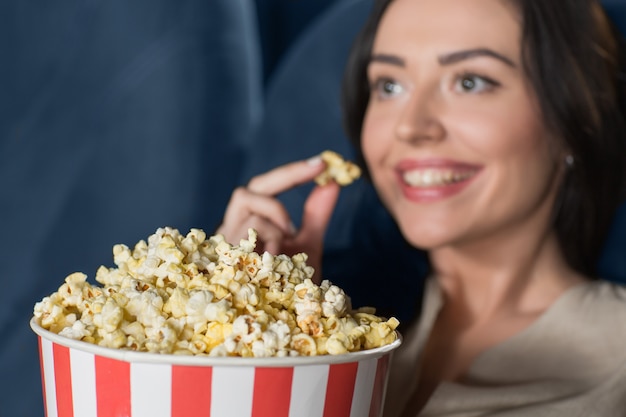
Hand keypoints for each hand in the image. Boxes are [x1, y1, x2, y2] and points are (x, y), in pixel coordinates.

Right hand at [216, 156, 340, 281]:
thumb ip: (315, 215)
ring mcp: (224, 246)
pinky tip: (275, 265)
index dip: (291, 172)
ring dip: (276, 232)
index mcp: (248, 222)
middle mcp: (231, 230)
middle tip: (294, 227)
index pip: (263, 187)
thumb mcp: (306, 246)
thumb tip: (331, 183)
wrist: (285, 321)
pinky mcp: (223, 261)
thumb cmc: (290, 285)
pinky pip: (247, 239)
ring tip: (284, 257)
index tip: (323, 164)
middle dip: (276, 204)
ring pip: (251, 216)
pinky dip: (269, 247)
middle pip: (247, 193)